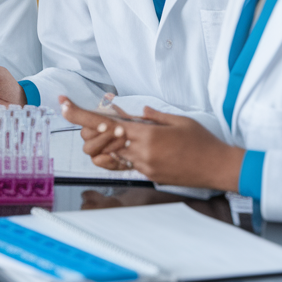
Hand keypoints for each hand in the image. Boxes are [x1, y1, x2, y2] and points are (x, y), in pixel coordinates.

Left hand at [59, 97, 244, 190]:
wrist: (218, 167)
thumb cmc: (202, 141)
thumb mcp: (177, 120)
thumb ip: (151, 116)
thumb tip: (133, 111)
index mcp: (145, 135)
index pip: (103, 123)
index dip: (79, 114)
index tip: (63, 104)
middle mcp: (140, 153)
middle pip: (100, 141)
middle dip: (92, 129)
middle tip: (97, 119)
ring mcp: (143, 167)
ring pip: (111, 154)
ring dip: (108, 142)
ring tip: (122, 131)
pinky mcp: (148, 176)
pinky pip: (126, 164)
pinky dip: (123, 153)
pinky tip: (133, 144)